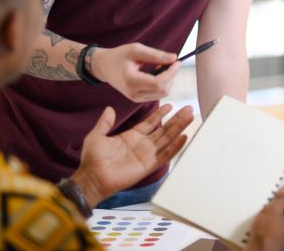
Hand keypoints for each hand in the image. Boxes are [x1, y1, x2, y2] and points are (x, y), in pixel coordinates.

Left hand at [72, 103, 193, 206]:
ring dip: (179, 128)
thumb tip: (109, 108)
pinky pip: (165, 155)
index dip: (160, 114)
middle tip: (188, 109)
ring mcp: (147, 155)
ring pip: (168, 139)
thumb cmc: (93, 158)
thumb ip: (105, 122)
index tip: (171, 105)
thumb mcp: (97, 135)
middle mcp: (143, 144)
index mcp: (132, 136)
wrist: (92, 177)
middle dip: (176, 119)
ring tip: (190, 117)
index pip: (151, 122)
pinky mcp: (149, 165)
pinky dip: (176, 147)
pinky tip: (184, 137)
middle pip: (164, 129)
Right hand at [90, 43, 180, 101]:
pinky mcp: (138, 99)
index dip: (171, 72)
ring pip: (162, 93)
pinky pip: (157, 94)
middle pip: (163, 90)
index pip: (158, 83)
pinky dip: (163, 84)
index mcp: (131, 81)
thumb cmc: (119, 56)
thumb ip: (155, 55)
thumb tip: (174, 58)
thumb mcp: (136, 50)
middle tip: (170, 62)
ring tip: (162, 66)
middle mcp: (134, 94)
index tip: (177, 61)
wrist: (105, 66)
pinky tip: (158, 73)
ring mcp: (136, 99)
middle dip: (171, 76)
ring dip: (168, 80)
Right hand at [245, 186, 283, 250]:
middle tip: (274, 197)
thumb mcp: (273, 211)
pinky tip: (266, 218)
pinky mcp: (282, 243)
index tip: (282, 188)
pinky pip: (281, 227)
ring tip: (268, 206)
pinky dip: (275, 221)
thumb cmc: (268, 231)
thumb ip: (282, 199)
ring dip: (279, 212)